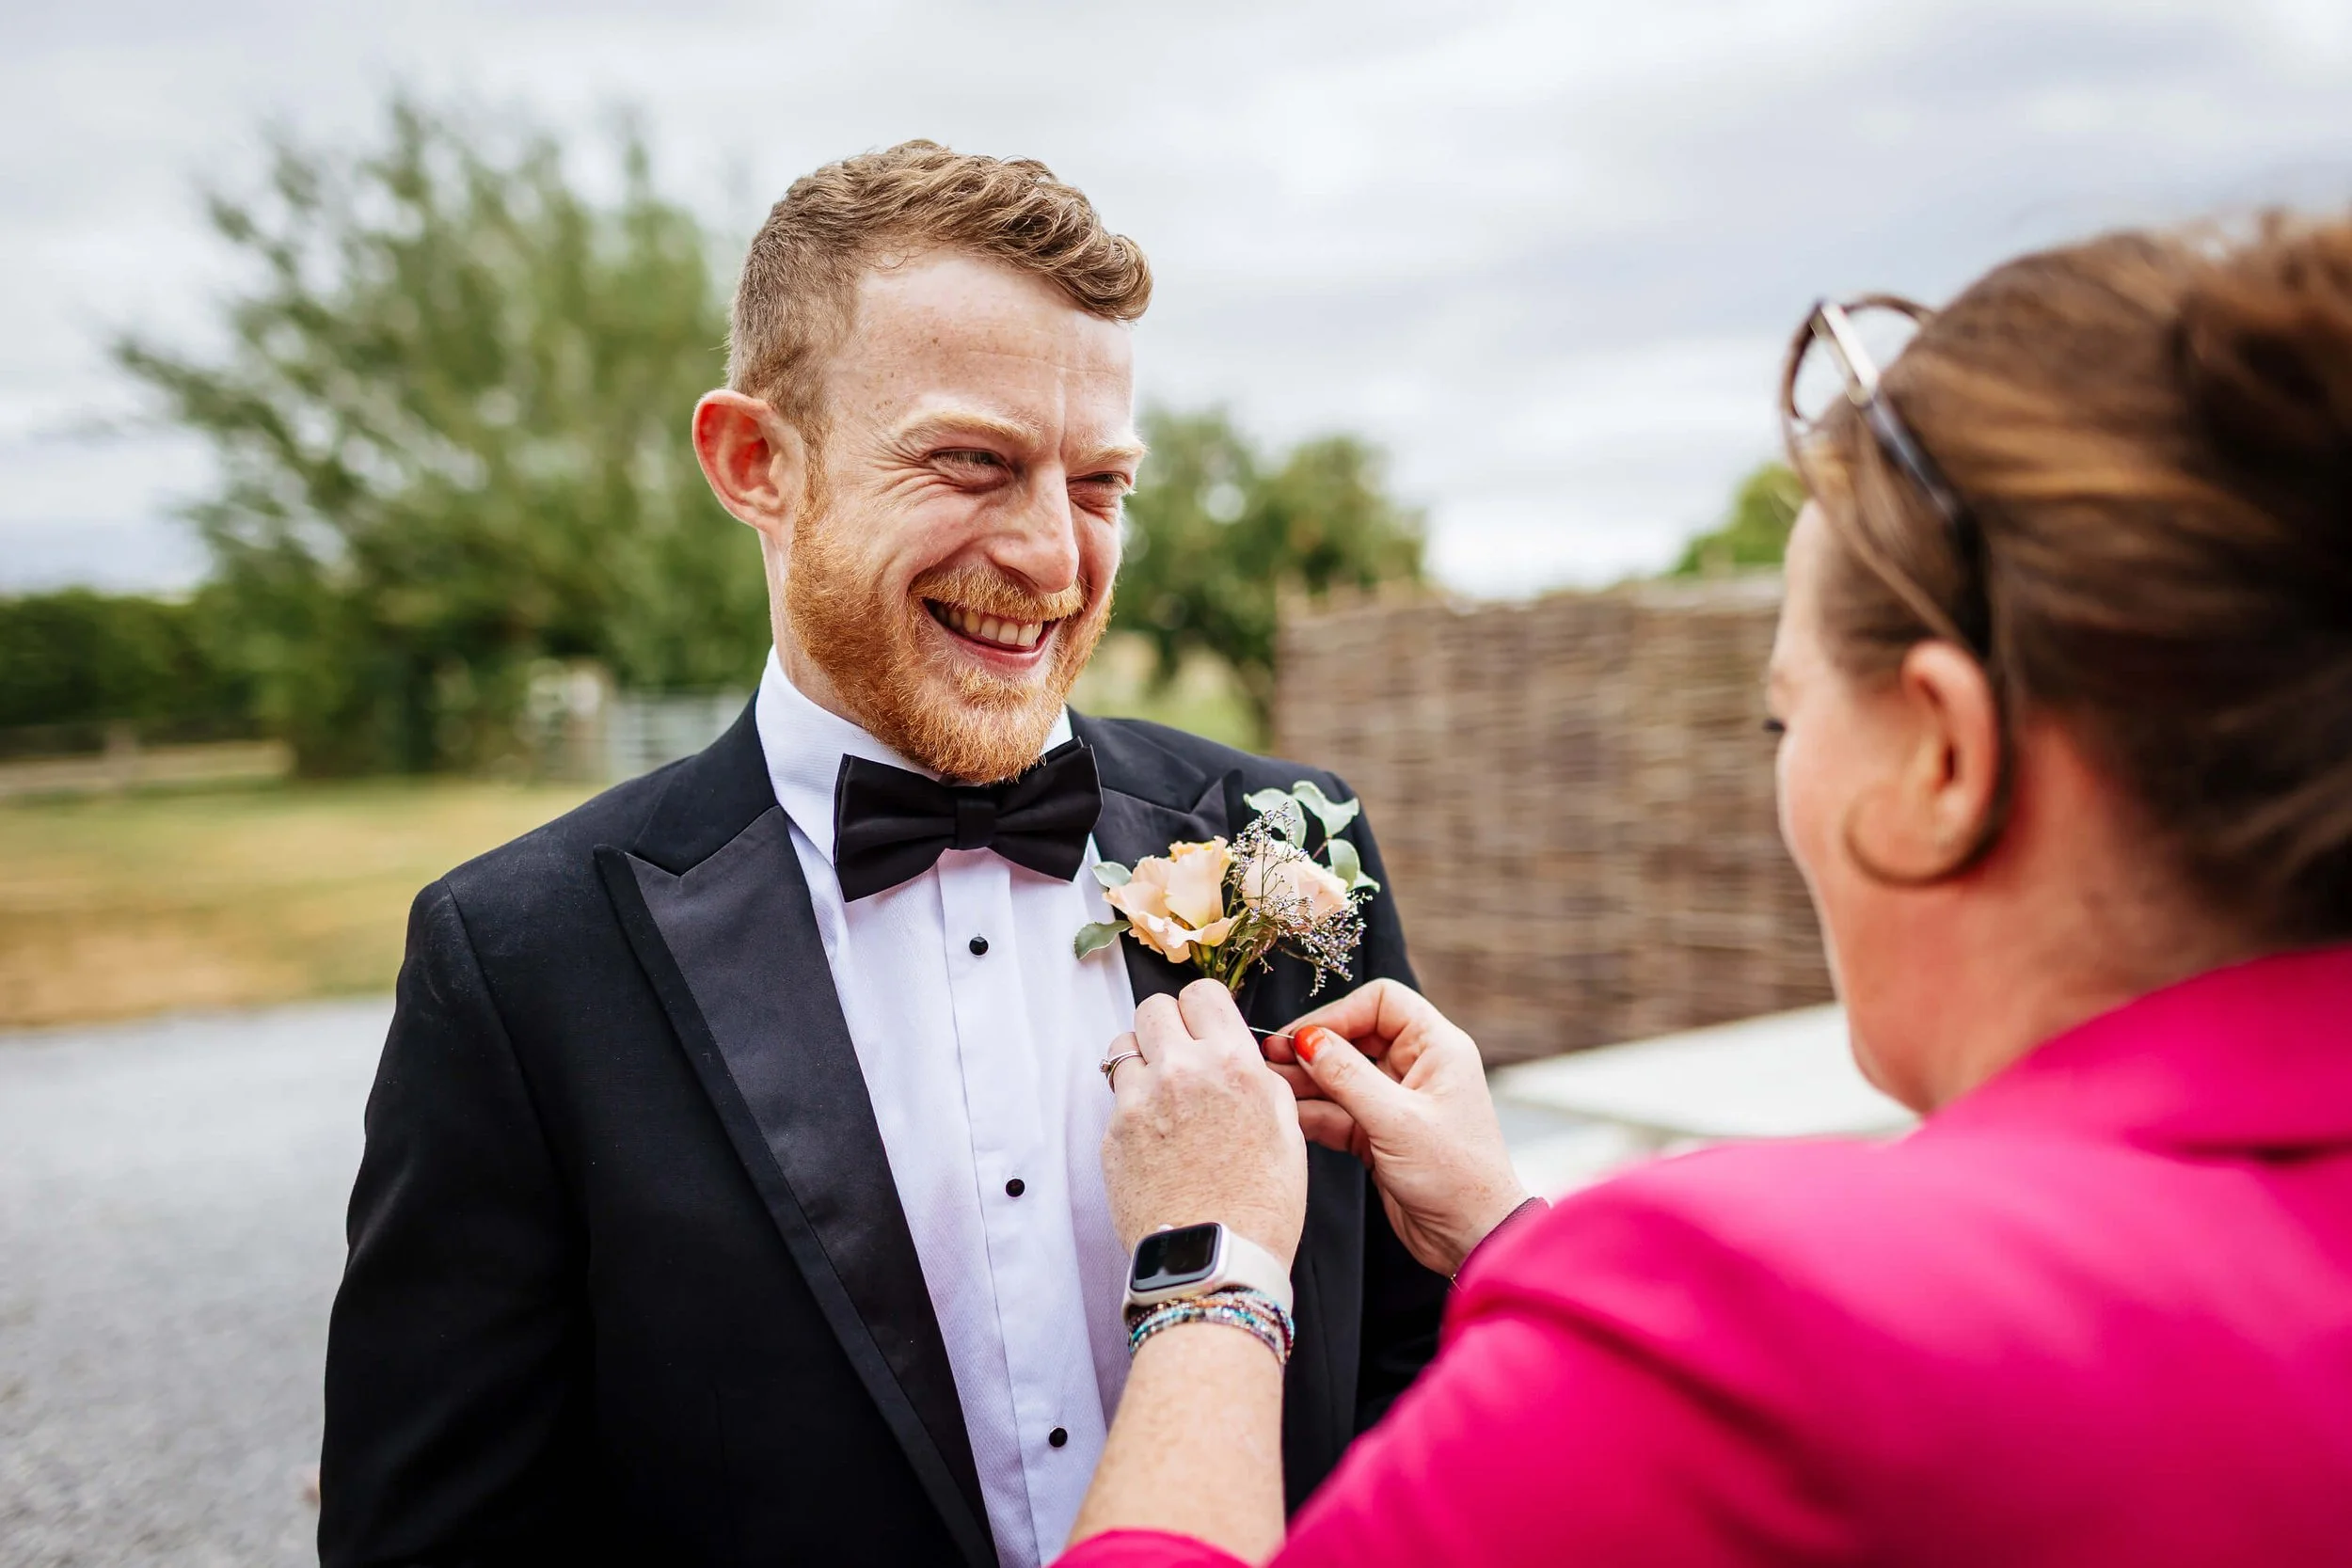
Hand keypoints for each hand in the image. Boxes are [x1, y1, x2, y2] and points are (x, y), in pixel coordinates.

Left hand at [1101, 979, 1307, 1265]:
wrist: (1215, 1262)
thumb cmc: (1260, 1208)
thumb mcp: (1287, 1130)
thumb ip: (1260, 1079)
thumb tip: (1241, 1057)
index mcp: (1231, 1064)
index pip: (1202, 993)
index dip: (1204, 1009)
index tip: (1206, 1026)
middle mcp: (1181, 1072)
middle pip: (1154, 1008)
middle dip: (1168, 1026)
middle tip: (1181, 1055)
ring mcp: (1139, 1101)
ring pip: (1123, 1045)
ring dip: (1141, 1059)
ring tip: (1161, 1092)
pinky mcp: (1113, 1133)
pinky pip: (1116, 1097)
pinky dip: (1131, 1106)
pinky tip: (1155, 1137)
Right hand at [1269, 979, 1527, 1276]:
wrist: (1472, 1239)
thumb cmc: (1455, 1177)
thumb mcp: (1396, 1120)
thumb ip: (1347, 1076)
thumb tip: (1306, 1040)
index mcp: (1437, 1048)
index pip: (1382, 1002)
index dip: (1340, 1014)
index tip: (1303, 1036)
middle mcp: (1417, 1068)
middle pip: (1355, 1037)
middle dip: (1313, 1047)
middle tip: (1270, 1057)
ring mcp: (1397, 1102)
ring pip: (1342, 1077)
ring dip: (1306, 1081)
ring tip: (1269, 1085)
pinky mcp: (1380, 1134)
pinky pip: (1339, 1112)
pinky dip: (1314, 1113)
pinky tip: (1286, 1115)